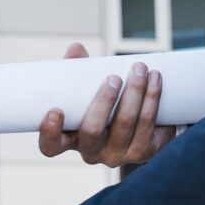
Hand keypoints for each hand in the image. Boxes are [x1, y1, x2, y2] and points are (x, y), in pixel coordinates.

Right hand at [39, 43, 173, 170]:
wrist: (140, 121)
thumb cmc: (104, 103)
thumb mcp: (86, 88)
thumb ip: (77, 70)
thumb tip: (76, 49)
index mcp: (69, 140)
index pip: (50, 147)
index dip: (49, 133)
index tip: (55, 110)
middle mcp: (91, 153)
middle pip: (92, 131)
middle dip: (104, 101)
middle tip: (113, 78)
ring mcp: (117, 155)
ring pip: (125, 124)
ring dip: (135, 93)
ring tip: (140, 69)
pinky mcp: (143, 152)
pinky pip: (147, 124)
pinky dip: (152, 98)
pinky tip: (155, 80)